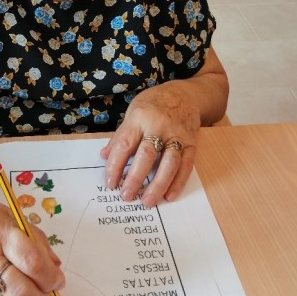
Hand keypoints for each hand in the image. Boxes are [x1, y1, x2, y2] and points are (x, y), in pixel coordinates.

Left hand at [100, 82, 200, 206]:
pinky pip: (186, 165)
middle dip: (135, 178)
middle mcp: (159, 126)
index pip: (125, 144)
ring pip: (169, 163)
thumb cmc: (154, 104)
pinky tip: (169, 196)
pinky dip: (178, 182)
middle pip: (147, 155)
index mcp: (140, 117)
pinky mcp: (192, 143)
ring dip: (158, 184)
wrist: (185, 93)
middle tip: (126, 196)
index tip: (110, 183)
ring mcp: (178, 135)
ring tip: (147, 201)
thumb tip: (104, 156)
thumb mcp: (133, 112)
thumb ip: (120, 136)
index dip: (116, 166)